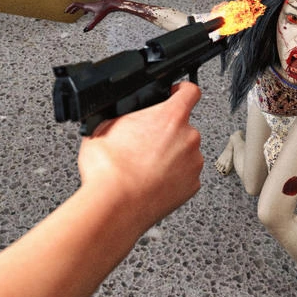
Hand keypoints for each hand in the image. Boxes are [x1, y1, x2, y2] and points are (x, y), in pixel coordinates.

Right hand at [65, 0, 124, 30]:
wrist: (112, 4)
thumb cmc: (105, 10)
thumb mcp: (98, 18)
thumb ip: (91, 25)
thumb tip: (85, 31)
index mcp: (86, 6)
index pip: (75, 4)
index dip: (69, 8)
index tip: (65, 12)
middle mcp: (88, 4)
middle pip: (77, 5)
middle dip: (71, 9)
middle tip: (67, 13)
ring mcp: (92, 5)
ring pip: (82, 6)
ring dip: (77, 9)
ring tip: (73, 13)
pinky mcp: (96, 6)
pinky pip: (87, 7)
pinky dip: (83, 10)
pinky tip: (85, 14)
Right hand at [77, 82, 203, 228]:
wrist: (116, 205)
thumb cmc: (110, 169)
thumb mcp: (103, 127)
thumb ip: (122, 117)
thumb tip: (118, 119)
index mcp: (170, 116)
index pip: (190, 91)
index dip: (182, 90)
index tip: (175, 94)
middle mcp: (188, 137)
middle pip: (184, 126)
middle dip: (167, 132)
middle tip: (145, 143)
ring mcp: (193, 163)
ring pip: (185, 152)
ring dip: (171, 155)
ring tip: (145, 166)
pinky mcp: (192, 186)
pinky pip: (185, 175)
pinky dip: (173, 176)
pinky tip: (152, 180)